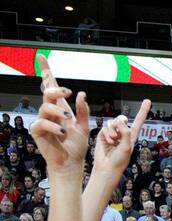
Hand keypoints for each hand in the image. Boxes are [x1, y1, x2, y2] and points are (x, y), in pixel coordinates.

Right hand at [32, 56, 89, 172]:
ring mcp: (42, 121)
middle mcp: (50, 112)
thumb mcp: (84, 127)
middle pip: (47, 92)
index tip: (42, 57)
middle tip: (67, 92)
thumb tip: (80, 94)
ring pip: (45, 107)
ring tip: (67, 120)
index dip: (46, 72)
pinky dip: (53, 126)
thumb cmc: (76, 146)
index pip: (51, 87)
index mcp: (60, 108)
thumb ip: (82, 111)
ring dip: (57, 111)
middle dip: (56, 90)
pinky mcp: (37, 131)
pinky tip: (62, 132)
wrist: (72, 162)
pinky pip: (41, 123)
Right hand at [90, 99, 150, 186]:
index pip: (138, 121)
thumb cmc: (119, 161)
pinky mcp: (104, 135)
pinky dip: (107, 133)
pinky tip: (108, 141)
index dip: (142, 111)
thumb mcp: (127, 146)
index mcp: (132, 137)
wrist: (107, 168)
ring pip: (112, 122)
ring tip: (113, 141)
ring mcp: (113, 134)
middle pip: (121, 119)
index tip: (147, 101)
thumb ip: (125, 132)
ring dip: (113, 131)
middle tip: (118, 134)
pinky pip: (105, 127)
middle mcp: (122, 134)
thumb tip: (119, 121)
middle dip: (119, 123)